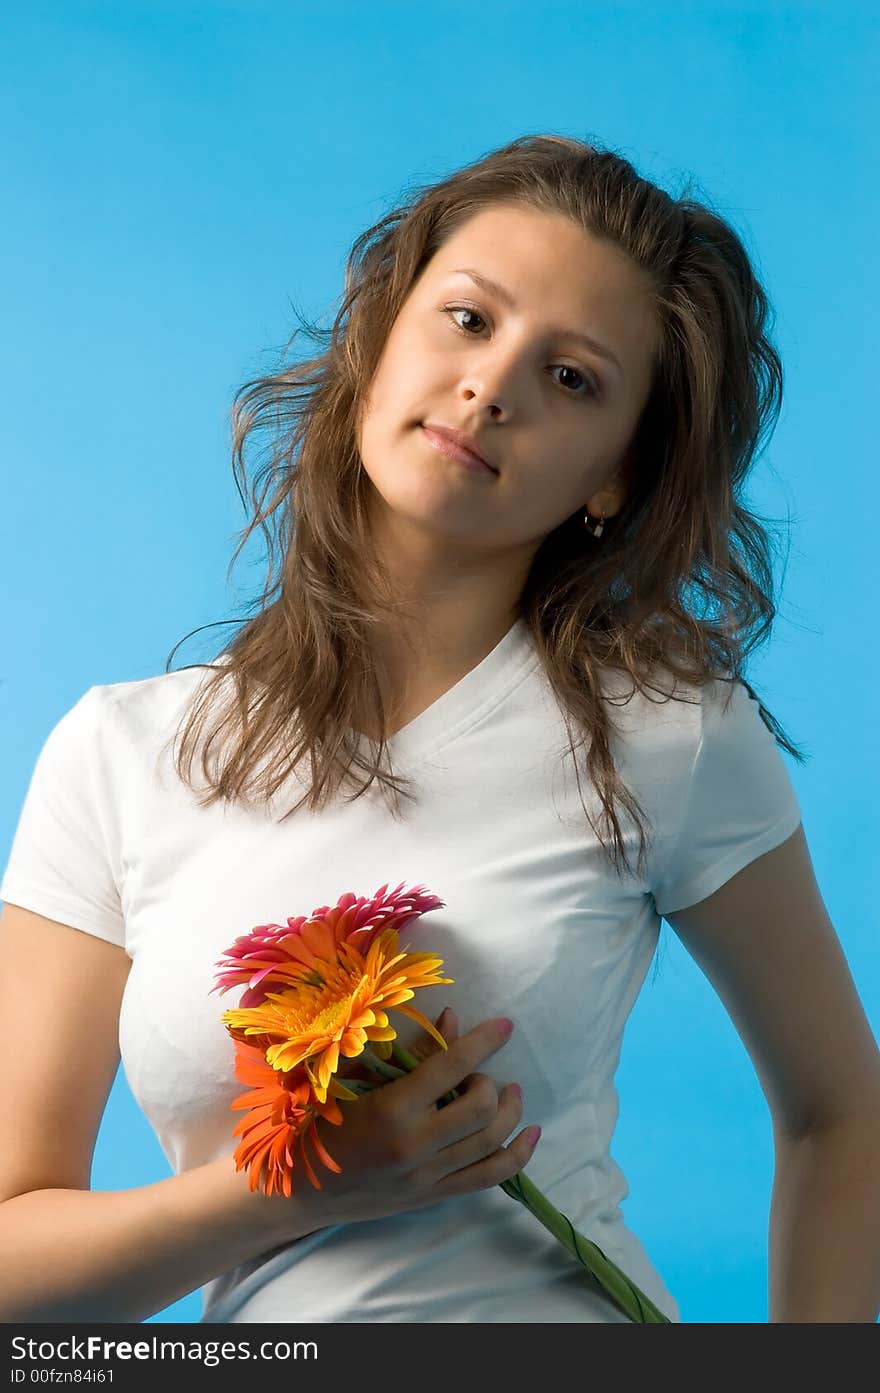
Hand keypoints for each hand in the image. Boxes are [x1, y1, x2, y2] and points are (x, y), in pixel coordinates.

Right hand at [295, 1011, 538, 1230]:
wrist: (298, 1189)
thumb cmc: (319, 1122)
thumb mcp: (354, 1077)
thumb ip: (409, 1052)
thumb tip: (452, 1020)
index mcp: (391, 1109)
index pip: (451, 1067)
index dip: (484, 1041)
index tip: (505, 1026)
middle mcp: (414, 1146)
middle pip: (481, 1108)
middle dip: (490, 1083)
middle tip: (480, 1074)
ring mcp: (427, 1177)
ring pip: (492, 1143)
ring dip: (510, 1112)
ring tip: (509, 1093)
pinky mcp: (433, 1197)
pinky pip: (489, 1178)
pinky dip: (518, 1155)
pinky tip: (532, 1133)